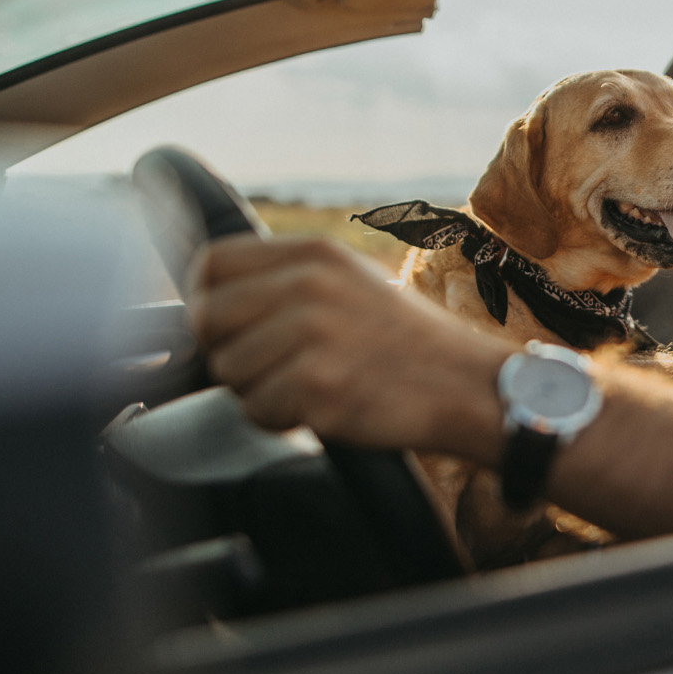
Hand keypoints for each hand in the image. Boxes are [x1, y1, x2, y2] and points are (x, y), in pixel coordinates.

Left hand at [193, 235, 506, 459]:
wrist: (466, 385)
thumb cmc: (406, 342)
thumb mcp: (351, 280)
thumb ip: (287, 279)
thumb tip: (211, 298)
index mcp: (314, 254)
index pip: (211, 264)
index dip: (206, 299)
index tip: (227, 327)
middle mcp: (308, 286)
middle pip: (207, 319)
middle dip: (228, 351)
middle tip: (273, 366)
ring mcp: (312, 335)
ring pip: (228, 371)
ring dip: (258, 390)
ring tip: (309, 386)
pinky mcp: (316, 385)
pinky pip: (256, 410)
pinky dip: (281, 420)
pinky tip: (323, 407)